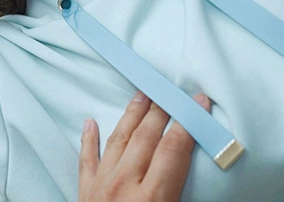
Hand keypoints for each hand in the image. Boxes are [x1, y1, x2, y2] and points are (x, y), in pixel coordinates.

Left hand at [79, 92, 210, 201]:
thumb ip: (184, 192)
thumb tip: (197, 171)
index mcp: (153, 197)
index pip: (173, 148)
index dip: (188, 123)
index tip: (198, 104)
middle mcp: (124, 186)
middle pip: (145, 136)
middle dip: (160, 111)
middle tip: (170, 92)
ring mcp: (101, 187)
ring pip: (117, 140)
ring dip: (131, 116)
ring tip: (141, 96)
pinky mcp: (85, 193)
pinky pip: (87, 159)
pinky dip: (88, 139)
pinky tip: (90, 123)